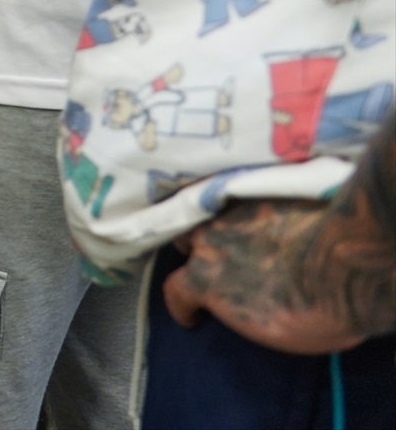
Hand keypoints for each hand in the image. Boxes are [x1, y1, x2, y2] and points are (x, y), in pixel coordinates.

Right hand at [162, 200, 369, 353]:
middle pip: (187, 239)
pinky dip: (257, 209)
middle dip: (198, 249)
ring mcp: (236, 211)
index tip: (192, 315)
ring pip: (215, 212)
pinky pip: (250, 198)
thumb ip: (249, 310)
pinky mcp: (266, 191)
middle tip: (220, 260)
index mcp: (204, 281)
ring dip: (224, 225)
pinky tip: (275, 214)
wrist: (344, 266)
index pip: (177, 291)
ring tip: (244, 231)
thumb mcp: (273, 330)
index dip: (183, 304)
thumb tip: (258, 305)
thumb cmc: (312, 314)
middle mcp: (209, 240)